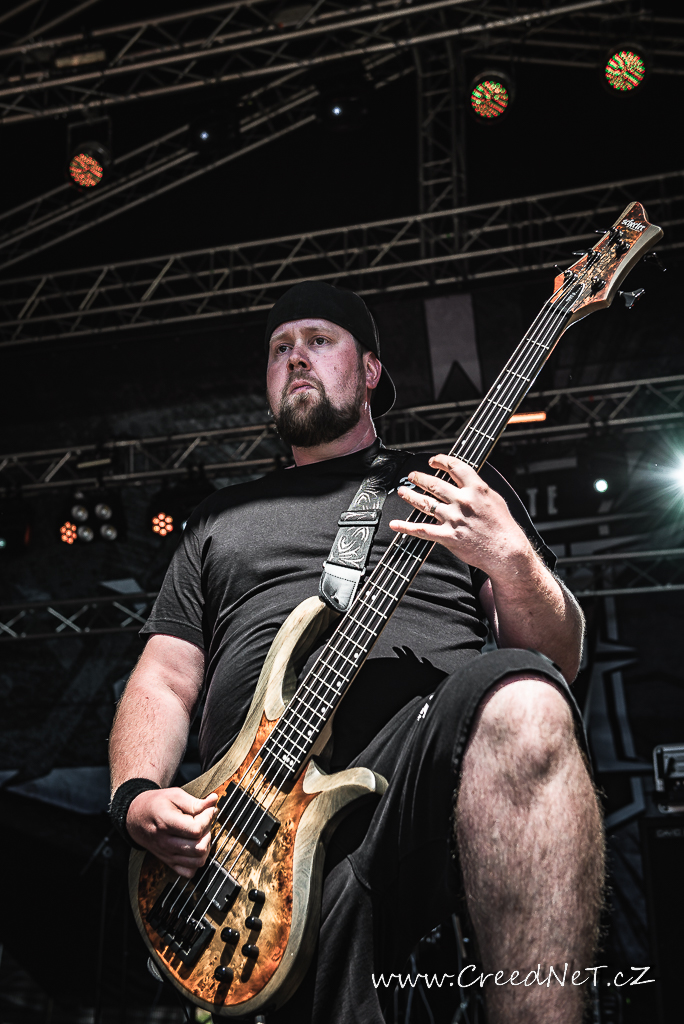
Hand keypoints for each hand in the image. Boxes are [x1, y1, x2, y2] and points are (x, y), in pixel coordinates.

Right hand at [127, 788, 217, 877]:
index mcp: (166, 823)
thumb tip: (213, 801)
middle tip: (204, 821)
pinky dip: (196, 862)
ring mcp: (167, 855)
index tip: (208, 809)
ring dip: (205, 847)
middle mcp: (166, 842)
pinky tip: (195, 847)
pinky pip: (189, 872)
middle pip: (199, 847)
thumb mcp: (174, 795)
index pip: (196, 829)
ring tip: (201, 834)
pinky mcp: (169, 862)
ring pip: (197, 861)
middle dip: (208, 832)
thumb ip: (195, 801)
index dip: (207, 818)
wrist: (136, 818)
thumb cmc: (155, 804)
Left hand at [390, 454, 531, 578]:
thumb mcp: (494, 499)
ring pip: (426, 503)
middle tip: (412, 476)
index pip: (455, 467)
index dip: (441, 461)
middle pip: (435, 484)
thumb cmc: (503, 526)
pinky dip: (406, 527)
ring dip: (410, 496)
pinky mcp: (448, 536)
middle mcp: (463, 501)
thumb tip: (465, 478)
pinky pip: (422, 530)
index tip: (433, 461)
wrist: (506, 551)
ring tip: (402, 491)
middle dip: (420, 478)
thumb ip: (478, 488)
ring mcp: (454, 518)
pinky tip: (395, 524)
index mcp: (477, 489)